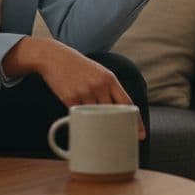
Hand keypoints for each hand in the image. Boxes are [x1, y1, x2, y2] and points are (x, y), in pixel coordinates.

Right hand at [2, 38, 144, 138]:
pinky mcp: (70, 98)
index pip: (127, 103)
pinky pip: (78, 115)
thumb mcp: (99, 72)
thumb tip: (119, 111)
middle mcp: (99, 85)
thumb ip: (109, 88)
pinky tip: (77, 114)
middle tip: (118, 137)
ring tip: (94, 124)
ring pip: (95, 116)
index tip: (140, 134)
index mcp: (110, 79)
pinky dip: (80, 117)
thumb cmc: (79, 66)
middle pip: (113, 113)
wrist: (54, 57)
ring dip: (95, 122)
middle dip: (116, 126)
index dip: (136, 120)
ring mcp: (85, 92)